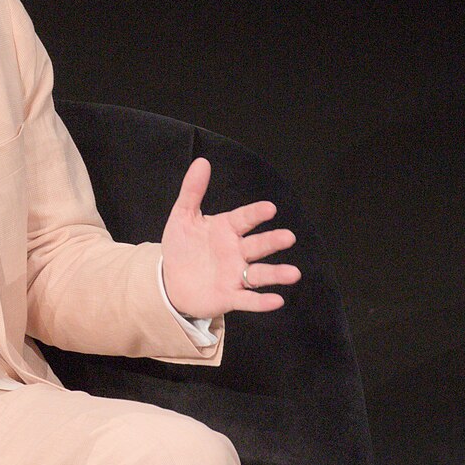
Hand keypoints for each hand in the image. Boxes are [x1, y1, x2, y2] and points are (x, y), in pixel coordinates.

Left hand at [159, 157, 300, 320]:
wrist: (170, 280)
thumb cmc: (182, 246)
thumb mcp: (182, 217)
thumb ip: (192, 191)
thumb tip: (202, 162)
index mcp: (227, 229)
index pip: (244, 219)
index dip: (256, 214)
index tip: (269, 208)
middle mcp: (236, 252)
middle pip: (258, 246)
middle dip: (272, 241)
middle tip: (289, 237)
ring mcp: (235, 275)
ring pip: (259, 274)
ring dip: (276, 274)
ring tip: (293, 273)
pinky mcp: (229, 297)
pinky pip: (248, 300)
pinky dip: (261, 302)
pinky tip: (276, 301)